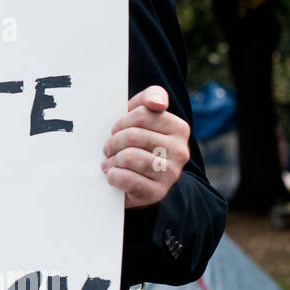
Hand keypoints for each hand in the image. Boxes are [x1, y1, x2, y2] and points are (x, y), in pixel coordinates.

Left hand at [101, 86, 188, 209]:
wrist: (140, 179)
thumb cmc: (137, 141)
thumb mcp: (142, 114)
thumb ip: (151, 97)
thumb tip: (157, 103)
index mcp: (179, 128)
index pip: (141, 115)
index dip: (121, 123)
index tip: (116, 130)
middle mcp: (180, 151)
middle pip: (133, 136)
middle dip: (113, 142)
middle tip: (108, 148)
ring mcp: (171, 173)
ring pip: (129, 157)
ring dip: (112, 159)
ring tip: (111, 161)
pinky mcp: (157, 192)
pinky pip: (127, 179)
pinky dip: (113, 176)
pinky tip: (112, 174)